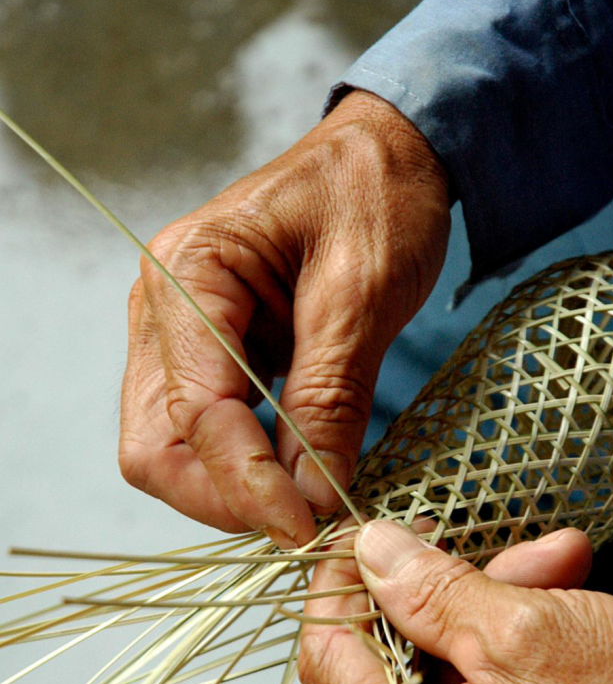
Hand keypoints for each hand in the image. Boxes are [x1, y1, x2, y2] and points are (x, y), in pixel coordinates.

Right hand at [120, 91, 450, 545]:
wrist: (386, 156)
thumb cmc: (377, 198)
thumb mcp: (362, 296)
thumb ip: (329, 399)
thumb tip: (312, 496)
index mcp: (190, 274)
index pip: (194, 413)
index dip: (246, 484)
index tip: (308, 527)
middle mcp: (164, 306)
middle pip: (155, 444)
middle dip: (221, 498)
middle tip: (298, 525)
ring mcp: (179, 331)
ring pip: (169, 445)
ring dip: (228, 488)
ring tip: (302, 503)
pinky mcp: (208, 350)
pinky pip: (204, 427)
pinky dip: (241, 463)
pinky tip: (292, 471)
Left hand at [299, 522, 612, 683]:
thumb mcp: (524, 630)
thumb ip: (430, 590)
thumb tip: (369, 551)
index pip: (327, 658)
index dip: (339, 586)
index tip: (368, 535)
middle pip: (385, 655)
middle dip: (437, 585)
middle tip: (477, 538)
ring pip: (437, 659)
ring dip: (487, 598)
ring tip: (556, 563)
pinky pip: (475, 680)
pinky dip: (506, 631)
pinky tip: (558, 587)